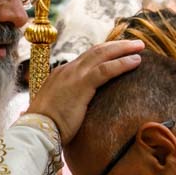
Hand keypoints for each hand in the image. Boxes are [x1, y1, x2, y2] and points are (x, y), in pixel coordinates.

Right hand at [28, 39, 143, 142]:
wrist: (36, 131)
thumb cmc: (45, 127)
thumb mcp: (56, 110)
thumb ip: (67, 104)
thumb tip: (72, 111)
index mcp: (60, 75)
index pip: (86, 58)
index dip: (104, 53)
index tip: (118, 51)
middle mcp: (67, 70)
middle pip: (96, 51)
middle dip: (116, 45)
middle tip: (135, 43)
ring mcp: (73, 75)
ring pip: (103, 55)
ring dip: (123, 49)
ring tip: (140, 47)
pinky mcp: (81, 84)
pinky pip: (106, 69)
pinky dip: (122, 63)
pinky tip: (136, 61)